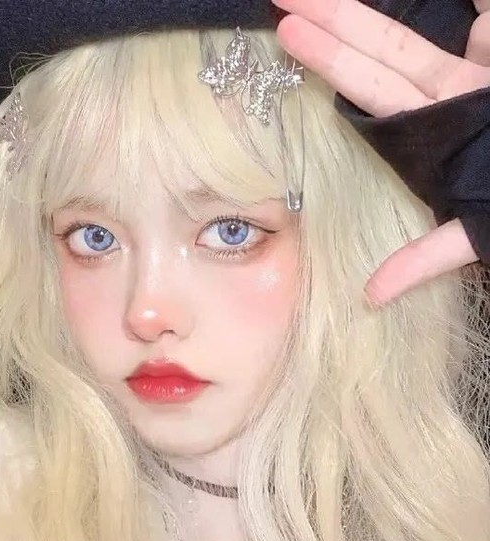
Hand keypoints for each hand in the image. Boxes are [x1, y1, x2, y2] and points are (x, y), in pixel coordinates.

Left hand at [271, 0, 489, 305]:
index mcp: (435, 127)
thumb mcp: (476, 230)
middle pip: (383, 46)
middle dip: (335, 18)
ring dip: (367, 7)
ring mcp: (479, 62)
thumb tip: (371, 297)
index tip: (287, 34)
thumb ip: (425, 257)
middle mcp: (450, 88)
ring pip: (415, 29)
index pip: (371, 86)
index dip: (330, 60)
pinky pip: (483, 7)